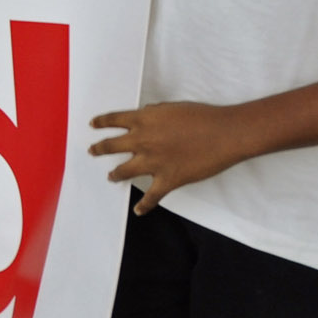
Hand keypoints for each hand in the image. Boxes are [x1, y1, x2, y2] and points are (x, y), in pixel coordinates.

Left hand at [90, 101, 258, 212]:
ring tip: (111, 176)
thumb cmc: (203, 117)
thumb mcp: (172, 108)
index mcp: (143, 121)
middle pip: (110, 146)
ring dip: (115, 174)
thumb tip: (145, 116)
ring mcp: (153, 162)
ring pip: (123, 171)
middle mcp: (142, 141)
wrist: (225, 133)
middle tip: (92, 150)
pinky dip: (144, 205)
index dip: (101, 122)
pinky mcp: (168, 179)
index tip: (93, 124)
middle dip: (99, 149)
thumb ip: (154, 114)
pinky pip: (151, 196)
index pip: (113, 120)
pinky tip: (138, 210)